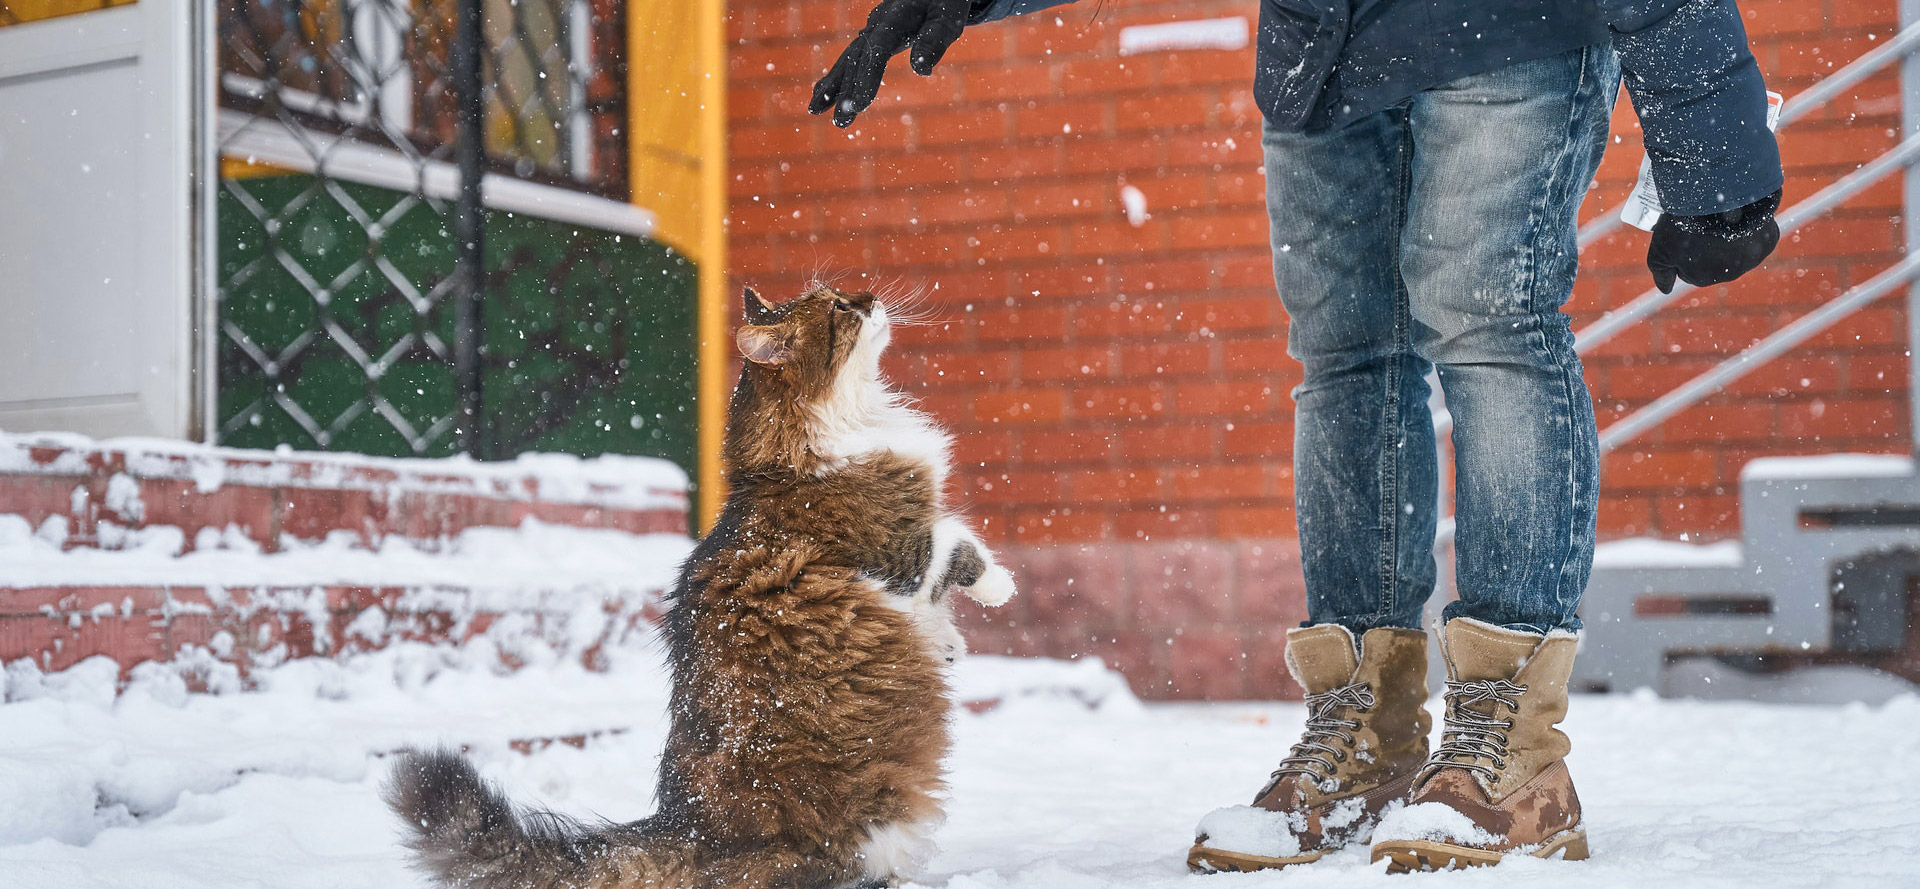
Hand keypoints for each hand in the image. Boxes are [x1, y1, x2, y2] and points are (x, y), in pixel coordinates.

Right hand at [809, 0, 971, 127]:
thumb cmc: (946, 1)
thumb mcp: (948, 17)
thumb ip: (935, 40)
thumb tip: (920, 70)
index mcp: (896, 16)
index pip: (877, 50)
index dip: (867, 78)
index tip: (858, 106)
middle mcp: (877, 22)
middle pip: (857, 58)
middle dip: (846, 90)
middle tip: (840, 121)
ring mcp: (872, 29)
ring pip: (848, 59)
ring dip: (833, 86)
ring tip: (814, 110)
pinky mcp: (873, 36)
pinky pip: (851, 59)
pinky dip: (836, 77)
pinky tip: (823, 96)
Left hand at [1646, 189, 1781, 293]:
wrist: (1716, 198)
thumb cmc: (1685, 225)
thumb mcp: (1660, 250)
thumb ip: (1662, 273)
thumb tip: (1666, 289)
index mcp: (1702, 278)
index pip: (1690, 269)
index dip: (1685, 249)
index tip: (1684, 233)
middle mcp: (1729, 274)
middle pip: (1715, 261)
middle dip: (1708, 245)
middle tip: (1701, 222)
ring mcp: (1751, 259)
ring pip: (1737, 249)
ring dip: (1729, 237)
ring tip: (1719, 216)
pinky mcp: (1768, 241)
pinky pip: (1756, 236)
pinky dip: (1749, 227)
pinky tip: (1740, 215)